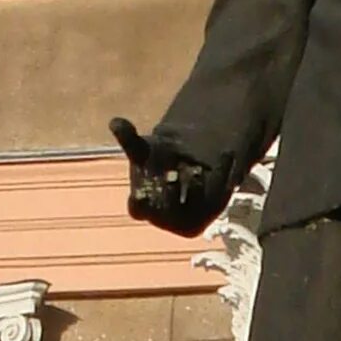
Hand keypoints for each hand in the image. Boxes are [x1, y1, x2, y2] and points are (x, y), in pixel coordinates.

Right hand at [110, 117, 236, 238]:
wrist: (185, 162)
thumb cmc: (156, 159)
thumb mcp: (142, 149)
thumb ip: (129, 139)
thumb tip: (115, 122)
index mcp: (143, 207)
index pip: (139, 209)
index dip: (142, 196)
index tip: (143, 181)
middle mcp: (165, 219)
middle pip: (167, 210)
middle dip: (170, 190)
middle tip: (173, 172)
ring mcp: (190, 218)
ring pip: (195, 207)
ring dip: (196, 185)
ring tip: (198, 167)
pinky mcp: (212, 212)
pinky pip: (220, 197)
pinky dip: (222, 175)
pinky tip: (225, 154)